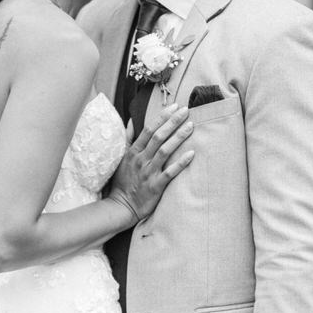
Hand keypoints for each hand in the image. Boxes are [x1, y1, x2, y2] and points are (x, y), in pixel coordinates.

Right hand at [108, 104, 193, 222]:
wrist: (121, 206)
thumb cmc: (122, 182)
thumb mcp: (121, 158)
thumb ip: (128, 139)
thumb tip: (132, 121)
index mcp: (133, 152)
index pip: (149, 130)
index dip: (162, 117)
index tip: (174, 106)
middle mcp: (141, 160)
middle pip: (159, 137)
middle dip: (173, 122)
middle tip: (186, 110)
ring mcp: (148, 173)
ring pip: (165, 151)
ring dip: (178, 137)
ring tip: (191, 126)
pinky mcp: (156, 186)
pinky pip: (170, 172)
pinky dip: (181, 162)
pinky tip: (192, 153)